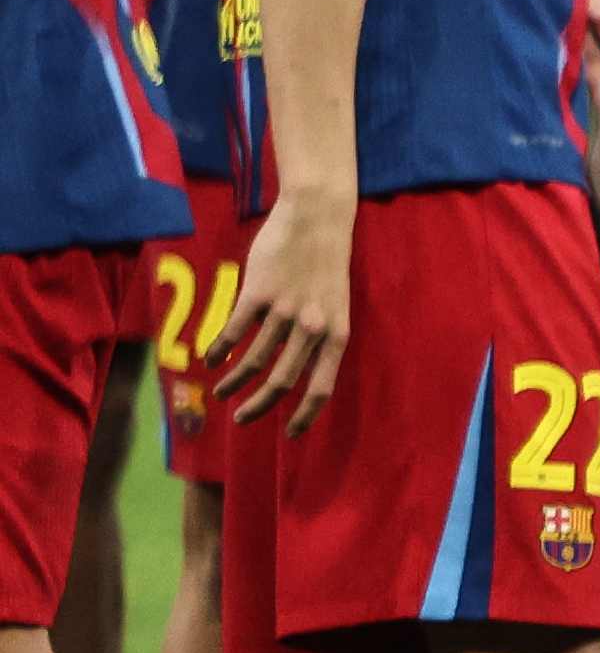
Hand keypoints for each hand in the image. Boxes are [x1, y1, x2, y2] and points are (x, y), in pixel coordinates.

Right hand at [214, 188, 357, 425]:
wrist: (317, 218)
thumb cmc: (324, 263)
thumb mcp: (333, 305)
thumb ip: (317, 336)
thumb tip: (292, 367)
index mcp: (337, 334)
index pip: (323, 387)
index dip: (306, 414)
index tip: (291, 434)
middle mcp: (313, 327)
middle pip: (284, 382)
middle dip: (260, 407)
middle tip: (241, 419)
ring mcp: (285, 311)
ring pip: (255, 361)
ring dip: (235, 382)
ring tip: (221, 393)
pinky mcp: (258, 293)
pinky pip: (234, 332)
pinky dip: (219, 351)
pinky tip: (210, 360)